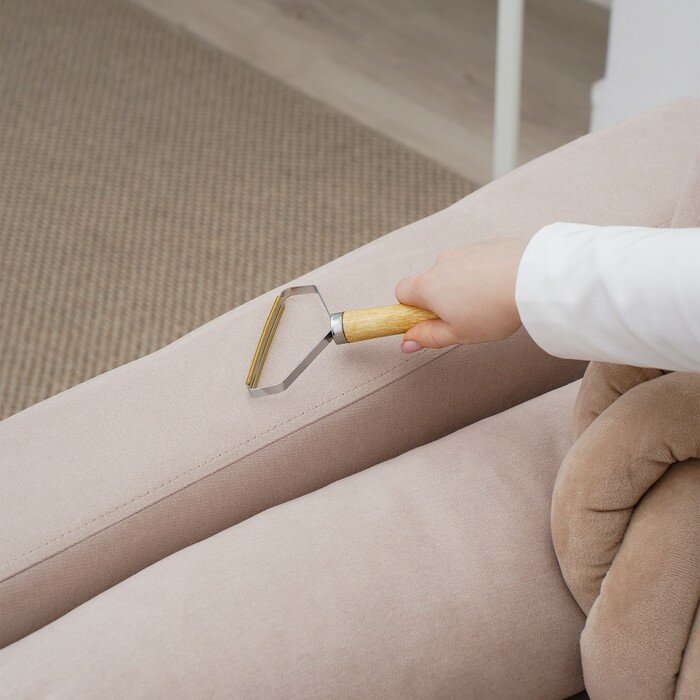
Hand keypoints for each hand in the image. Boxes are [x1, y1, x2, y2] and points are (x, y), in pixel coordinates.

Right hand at [394, 238, 525, 351]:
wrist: (532, 278)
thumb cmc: (492, 309)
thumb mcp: (458, 334)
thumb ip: (429, 337)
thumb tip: (406, 343)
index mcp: (428, 286)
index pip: (401, 293)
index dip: (411, 309)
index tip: (428, 321)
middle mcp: (441, 263)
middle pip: (430, 281)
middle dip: (442, 298)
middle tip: (465, 317)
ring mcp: (464, 250)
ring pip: (455, 271)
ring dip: (464, 286)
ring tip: (489, 303)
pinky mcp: (487, 244)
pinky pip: (477, 261)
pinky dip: (483, 273)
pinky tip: (501, 287)